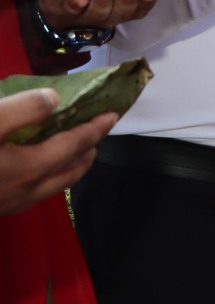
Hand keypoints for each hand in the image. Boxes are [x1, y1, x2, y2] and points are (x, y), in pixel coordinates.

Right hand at [0, 95, 115, 215]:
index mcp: (30, 168)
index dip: (95, 129)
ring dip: (70, 165)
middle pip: (72, 170)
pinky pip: (37, 191)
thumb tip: (54, 99)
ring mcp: (12, 204)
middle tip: (97, 132)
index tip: (112, 115)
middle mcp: (27, 191)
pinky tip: (37, 166)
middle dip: (88, 150)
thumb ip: (22, 110)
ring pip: (55, 184)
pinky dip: (50, 175)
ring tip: (75, 148)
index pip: (75, 145)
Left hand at [39, 0, 158, 28]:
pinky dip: (74, 5)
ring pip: (97, 12)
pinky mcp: (61, 9)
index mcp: (123, 9)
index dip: (146, 2)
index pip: (140, 9)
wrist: (55, 9)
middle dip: (127, 0)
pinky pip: (68, 9)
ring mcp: (84, 14)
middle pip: (121, 12)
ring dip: (103, 2)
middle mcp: (107, 15)